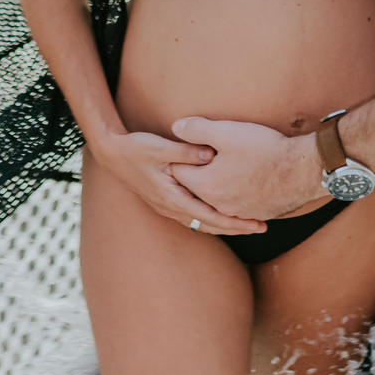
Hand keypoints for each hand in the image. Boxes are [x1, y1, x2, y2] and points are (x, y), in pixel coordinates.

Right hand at [92, 130, 266, 235]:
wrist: (113, 154)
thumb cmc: (136, 149)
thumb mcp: (159, 147)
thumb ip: (185, 151)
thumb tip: (211, 154)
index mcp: (172, 197)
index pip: (209, 216)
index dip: (234, 222)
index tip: (255, 223)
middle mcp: (171, 208)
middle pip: (209, 225)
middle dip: (235, 227)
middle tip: (261, 226)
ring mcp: (168, 207)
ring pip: (202, 223)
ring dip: (224, 224)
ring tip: (248, 224)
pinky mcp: (168, 201)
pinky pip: (194, 216)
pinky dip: (211, 218)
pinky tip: (222, 215)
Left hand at [172, 117, 322, 219]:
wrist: (301, 170)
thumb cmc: (264, 149)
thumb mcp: (227, 132)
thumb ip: (197, 129)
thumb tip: (176, 127)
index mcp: (206, 185)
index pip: (179, 171)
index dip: (181, 155)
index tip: (187, 145)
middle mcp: (218, 205)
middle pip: (195, 187)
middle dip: (195, 171)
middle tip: (201, 155)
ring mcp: (237, 212)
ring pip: (215, 198)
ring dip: (214, 184)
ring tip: (221, 168)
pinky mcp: (254, 214)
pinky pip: (235, 205)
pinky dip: (232, 194)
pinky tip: (241, 181)